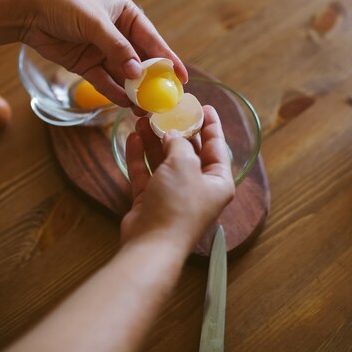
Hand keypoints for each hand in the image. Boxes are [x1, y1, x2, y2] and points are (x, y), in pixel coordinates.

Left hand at [22, 0, 187, 106]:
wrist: (28, 13)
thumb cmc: (65, 6)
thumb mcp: (94, 23)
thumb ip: (116, 47)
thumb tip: (136, 72)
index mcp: (129, 17)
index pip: (153, 42)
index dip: (169, 61)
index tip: (182, 78)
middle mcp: (121, 36)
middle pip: (142, 63)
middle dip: (153, 82)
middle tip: (165, 100)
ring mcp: (106, 53)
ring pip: (126, 77)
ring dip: (135, 93)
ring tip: (146, 109)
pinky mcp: (90, 67)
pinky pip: (107, 83)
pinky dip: (116, 94)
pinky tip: (125, 105)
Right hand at [121, 106, 234, 248]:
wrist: (151, 245)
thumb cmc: (177, 205)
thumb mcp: (184, 164)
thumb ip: (180, 144)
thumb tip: (173, 135)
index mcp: (218, 182)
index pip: (217, 147)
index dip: (211, 125)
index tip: (204, 106)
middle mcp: (198, 188)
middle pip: (189, 153)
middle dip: (177, 130)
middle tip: (168, 110)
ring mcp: (173, 196)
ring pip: (164, 161)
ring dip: (155, 141)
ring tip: (143, 119)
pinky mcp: (151, 202)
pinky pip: (146, 174)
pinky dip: (140, 157)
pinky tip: (133, 138)